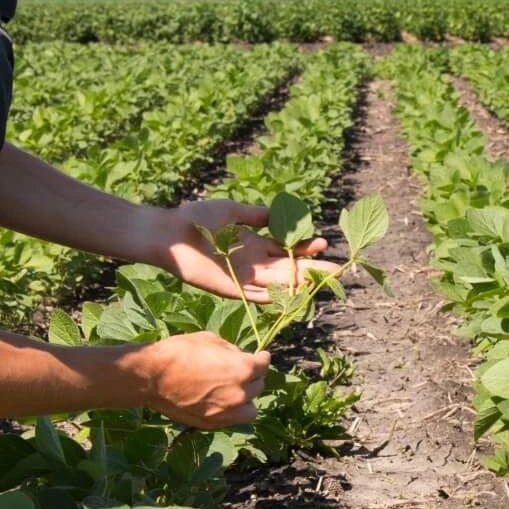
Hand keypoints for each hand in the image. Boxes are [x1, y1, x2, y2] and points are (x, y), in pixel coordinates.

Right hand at [139, 331, 270, 428]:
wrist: (153, 377)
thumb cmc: (179, 352)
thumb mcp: (209, 339)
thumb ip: (230, 350)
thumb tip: (238, 355)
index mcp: (243, 369)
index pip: (264, 365)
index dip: (262, 358)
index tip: (260, 356)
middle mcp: (240, 394)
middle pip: (258, 387)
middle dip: (253, 377)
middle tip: (243, 371)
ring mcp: (226, 412)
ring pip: (250, 410)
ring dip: (247, 400)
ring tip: (236, 392)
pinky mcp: (212, 423)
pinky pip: (232, 420)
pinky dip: (231, 411)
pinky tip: (221, 402)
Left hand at [160, 200, 341, 303]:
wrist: (171, 233)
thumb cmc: (197, 218)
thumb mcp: (232, 210)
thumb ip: (256, 215)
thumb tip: (281, 214)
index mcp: (254, 243)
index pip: (287, 249)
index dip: (306, 248)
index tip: (324, 244)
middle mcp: (253, 263)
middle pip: (288, 269)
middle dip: (312, 269)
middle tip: (337, 270)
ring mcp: (243, 278)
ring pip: (277, 284)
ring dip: (298, 284)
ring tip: (321, 282)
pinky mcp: (230, 289)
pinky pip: (255, 297)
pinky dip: (272, 298)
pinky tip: (292, 296)